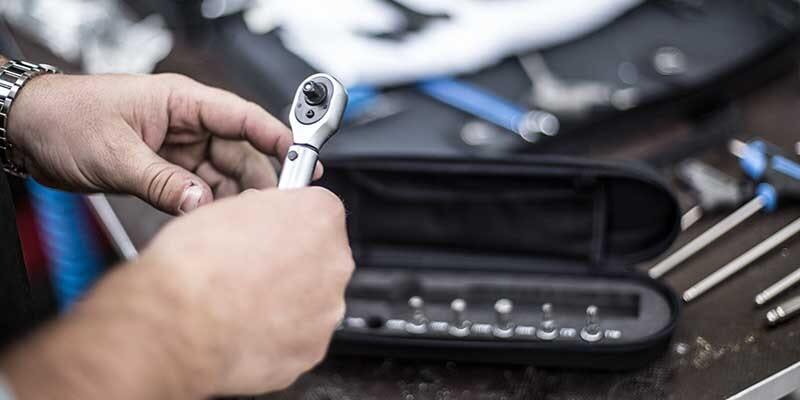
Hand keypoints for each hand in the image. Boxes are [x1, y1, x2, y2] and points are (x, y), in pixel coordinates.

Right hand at [1, 187, 353, 397]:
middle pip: (318, 253)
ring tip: (237, 295)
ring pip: (309, 294)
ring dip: (283, 293)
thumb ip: (260, 207)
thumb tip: (264, 211)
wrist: (164, 327)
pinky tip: (241, 322)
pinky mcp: (308, 350)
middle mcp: (332, 264)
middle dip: (288, 255)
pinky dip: (275, 327)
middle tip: (249, 263)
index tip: (277, 221)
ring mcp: (322, 311)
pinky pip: (297, 331)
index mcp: (315, 217)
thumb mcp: (220, 209)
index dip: (289, 213)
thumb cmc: (185, 265)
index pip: (317, 205)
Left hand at [6, 72, 313, 213]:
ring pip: (222, 175)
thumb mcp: (115, 153)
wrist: (26, 131)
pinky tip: (213, 224)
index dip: (276, 136)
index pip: (241, 116)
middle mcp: (186, 124)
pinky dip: (207, 208)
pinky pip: (198, 190)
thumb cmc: (65, 119)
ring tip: (242, 225)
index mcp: (180, 101)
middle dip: (258, 179)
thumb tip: (200, 204)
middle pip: (239, 152)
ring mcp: (177, 149)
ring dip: (232, 199)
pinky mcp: (166, 170)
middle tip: (273, 210)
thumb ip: (162, 182)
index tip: (303, 158)